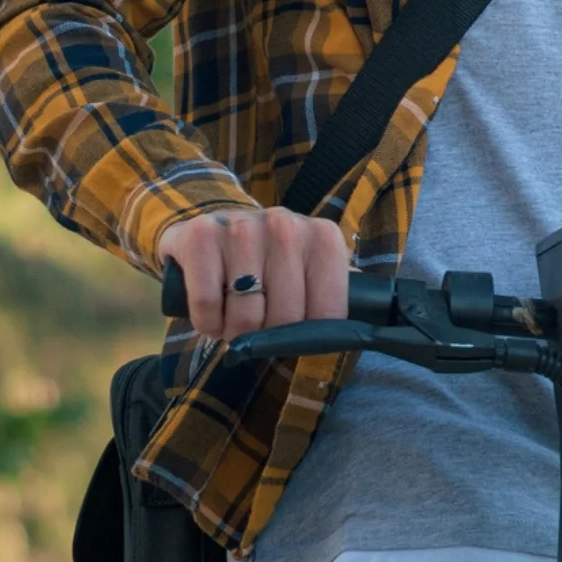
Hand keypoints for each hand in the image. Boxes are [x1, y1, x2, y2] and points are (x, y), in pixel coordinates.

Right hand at [156, 209, 352, 339]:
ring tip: (234, 315)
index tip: (294, 330)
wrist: (216, 224)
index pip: (329, 314)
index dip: (308, 337)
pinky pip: (207, 305)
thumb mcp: (309, 271)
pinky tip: (212, 311)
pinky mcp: (202, 235)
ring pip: (246, 317)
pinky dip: (206, 322)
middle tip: (258, 324)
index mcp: (323, 238)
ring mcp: (242, 227)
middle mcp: (286, 225)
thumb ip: (334, 295)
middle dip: (267, 337)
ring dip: (233, 332)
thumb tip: (359, 330)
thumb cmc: (269, 260)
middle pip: (286, 319)